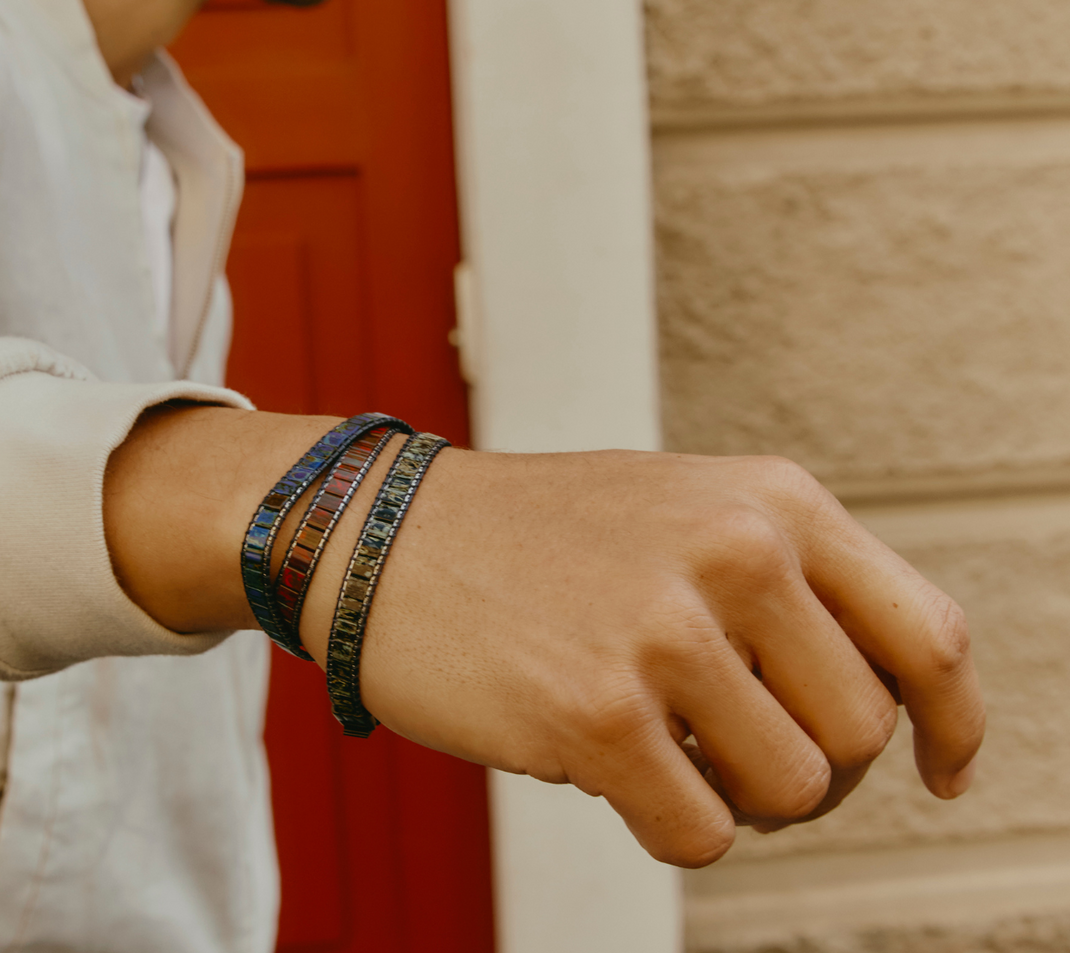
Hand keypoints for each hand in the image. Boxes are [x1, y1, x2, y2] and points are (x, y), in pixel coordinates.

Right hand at [105, 414, 983, 868]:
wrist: (381, 535)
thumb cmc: (539, 537)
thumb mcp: (682, 509)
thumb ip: (789, 581)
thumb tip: (892, 710)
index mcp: (769, 499)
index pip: (927, 635)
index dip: (953, 723)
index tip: (941, 772)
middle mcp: (735, 551)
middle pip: (859, 736)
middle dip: (808, 768)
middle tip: (727, 747)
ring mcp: (667, 631)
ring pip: (790, 796)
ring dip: (732, 794)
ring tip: (657, 741)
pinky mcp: (598, 713)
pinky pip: (701, 837)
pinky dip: (663, 821)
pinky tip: (602, 757)